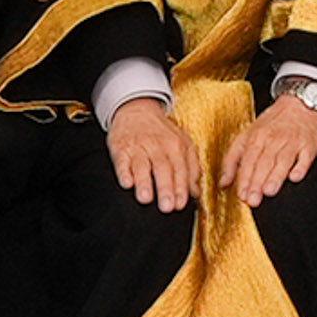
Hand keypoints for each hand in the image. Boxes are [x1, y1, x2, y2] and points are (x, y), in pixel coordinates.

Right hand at [107, 95, 200, 213]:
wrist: (137, 109)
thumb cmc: (162, 133)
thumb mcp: (183, 144)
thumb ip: (192, 168)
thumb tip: (196, 192)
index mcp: (176, 146)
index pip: (180, 169)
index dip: (181, 188)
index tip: (181, 204)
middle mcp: (158, 146)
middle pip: (163, 168)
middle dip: (165, 188)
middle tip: (166, 207)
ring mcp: (138, 147)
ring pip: (142, 165)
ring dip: (144, 182)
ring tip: (146, 198)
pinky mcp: (121, 148)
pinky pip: (121, 161)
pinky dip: (124, 172)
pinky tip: (126, 183)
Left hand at [227, 90, 316, 206]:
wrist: (299, 103)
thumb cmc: (272, 123)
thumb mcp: (247, 136)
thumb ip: (233, 160)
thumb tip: (223, 183)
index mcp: (256, 138)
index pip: (248, 161)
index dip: (244, 179)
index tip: (242, 195)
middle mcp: (273, 139)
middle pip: (264, 163)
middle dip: (257, 182)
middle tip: (253, 200)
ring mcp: (292, 142)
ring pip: (282, 161)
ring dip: (275, 176)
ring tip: (269, 191)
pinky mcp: (309, 144)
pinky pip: (305, 157)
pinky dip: (300, 167)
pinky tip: (295, 177)